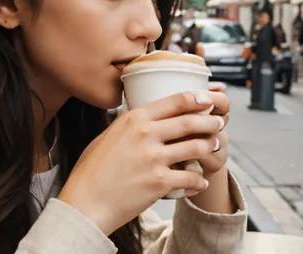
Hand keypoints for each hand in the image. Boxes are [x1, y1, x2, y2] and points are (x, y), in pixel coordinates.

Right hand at [58, 90, 227, 235]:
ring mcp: (154, 158)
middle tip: (217, 123)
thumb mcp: (106, 137)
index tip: (207, 99)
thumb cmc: (91, 172)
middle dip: (210, 121)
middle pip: (191, 121)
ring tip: (213, 146)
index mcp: (133, 119)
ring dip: (210, 146)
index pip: (174, 101)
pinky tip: (200, 181)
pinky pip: (191, 177)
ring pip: (196, 146)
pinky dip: (199, 179)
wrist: (85, 203)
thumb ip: (128, 126)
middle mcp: (146, 135)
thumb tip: (141, 118)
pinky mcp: (160, 182)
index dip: (197, 99)